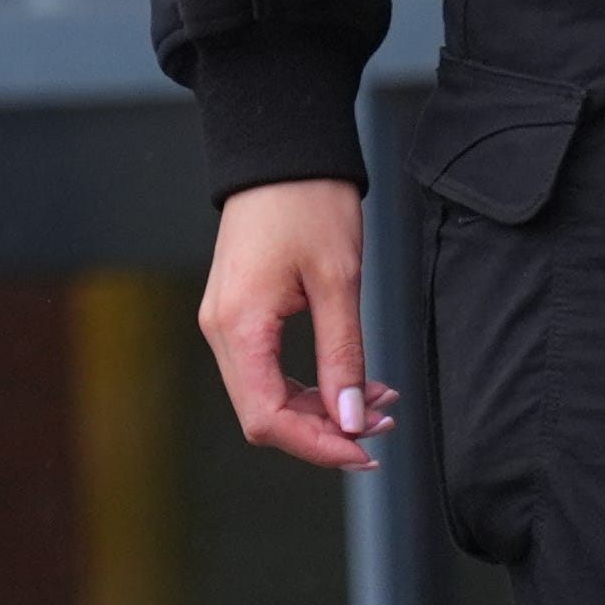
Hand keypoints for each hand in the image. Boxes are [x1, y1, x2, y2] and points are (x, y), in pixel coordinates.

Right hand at [200, 176, 386, 473]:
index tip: (366, 451)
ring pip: (267, 396)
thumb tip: (350, 421)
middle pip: (264, 414)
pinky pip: (268, 370)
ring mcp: (225, 321)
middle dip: (325, 431)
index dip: (317, 446)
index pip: (266, 417)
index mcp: (238, 324)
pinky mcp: (239, 313)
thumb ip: (342, 357)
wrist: (280, 154)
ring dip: (321, 410)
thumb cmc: (307, 204)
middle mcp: (220, 329)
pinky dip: (310, 386)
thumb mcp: (338, 283)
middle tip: (383, 423)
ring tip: (378, 401)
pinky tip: (353, 381)